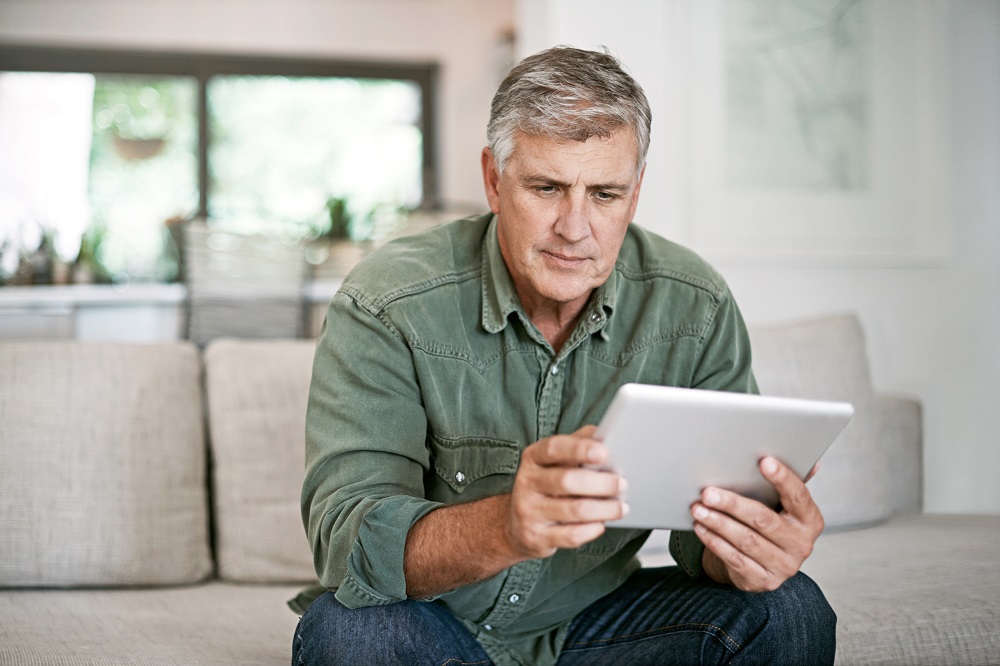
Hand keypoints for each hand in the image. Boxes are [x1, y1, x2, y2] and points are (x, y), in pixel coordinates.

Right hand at [505, 425, 628, 558]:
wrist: (517, 526)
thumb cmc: (546, 487)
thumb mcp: (555, 462)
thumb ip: (577, 445)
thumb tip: (605, 435)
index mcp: (533, 458)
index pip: (553, 448)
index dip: (579, 449)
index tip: (604, 452)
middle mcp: (527, 482)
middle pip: (567, 480)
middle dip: (601, 483)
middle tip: (622, 484)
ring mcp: (529, 511)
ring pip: (574, 509)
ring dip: (604, 508)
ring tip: (620, 507)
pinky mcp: (536, 537)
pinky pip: (571, 535)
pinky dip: (592, 529)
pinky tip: (601, 524)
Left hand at [691, 456, 823, 591]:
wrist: (764, 565)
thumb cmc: (772, 523)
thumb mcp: (784, 505)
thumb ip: (792, 484)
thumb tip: (812, 461)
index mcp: (810, 520)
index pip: (798, 496)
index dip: (782, 478)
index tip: (763, 462)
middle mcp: (801, 545)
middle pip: (764, 520)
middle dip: (733, 504)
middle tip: (708, 492)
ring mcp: (784, 566)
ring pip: (746, 541)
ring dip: (718, 523)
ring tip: (698, 509)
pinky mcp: (764, 581)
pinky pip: (735, 559)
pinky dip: (715, 542)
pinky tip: (701, 528)